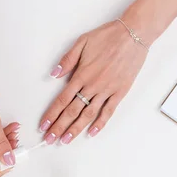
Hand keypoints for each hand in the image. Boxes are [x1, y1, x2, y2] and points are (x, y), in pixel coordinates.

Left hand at [39, 20, 146, 143]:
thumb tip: (53, 75)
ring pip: (88, 115)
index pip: (62, 100)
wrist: (133, 34)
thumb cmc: (108, 36)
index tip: (43, 126)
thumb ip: (67, 60)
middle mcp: (92, 86)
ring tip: (65, 141)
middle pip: (72, 111)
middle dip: (59, 127)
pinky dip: (100, 124)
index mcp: (81, 75)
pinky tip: (91, 133)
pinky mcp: (119, 93)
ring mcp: (106, 91)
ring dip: (75, 129)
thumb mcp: (82, 42)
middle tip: (49, 139)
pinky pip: (108, 112)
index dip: (51, 115)